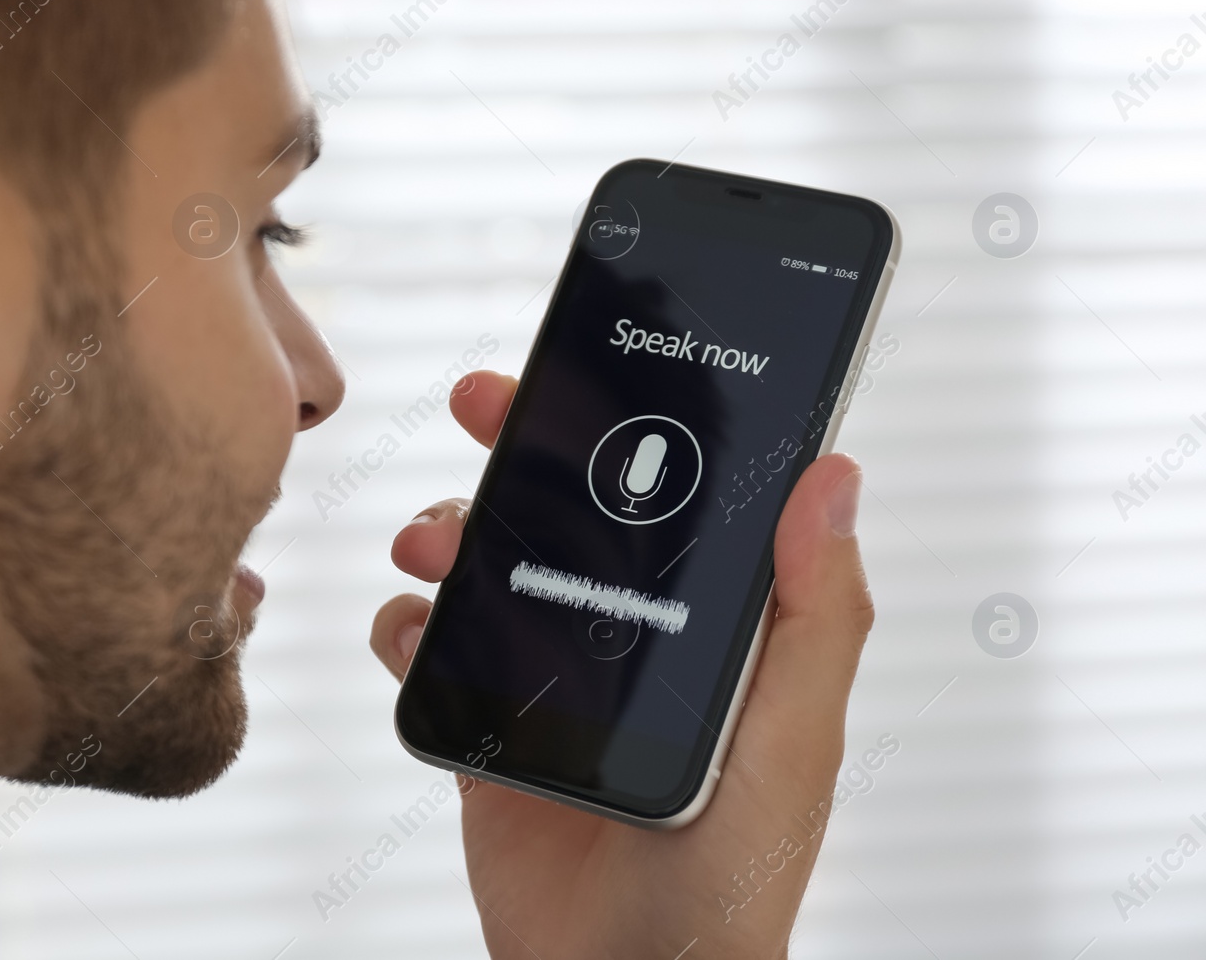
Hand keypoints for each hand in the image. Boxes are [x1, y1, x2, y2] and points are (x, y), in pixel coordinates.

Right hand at [371, 370, 873, 959]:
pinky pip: (430, 651)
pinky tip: (412, 633)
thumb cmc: (732, 880)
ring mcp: (552, 676)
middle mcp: (626, 633)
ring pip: (489, 563)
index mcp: (707, 623)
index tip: (595, 360)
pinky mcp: (488, 725)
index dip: (637, 416)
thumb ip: (815, 616)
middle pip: (569, 505)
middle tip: (482, 403)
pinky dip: (406, 628)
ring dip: (451, 531)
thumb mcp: (789, 739)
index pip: (675, 490)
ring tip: (431, 546)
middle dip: (520, 443)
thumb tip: (835, 473)